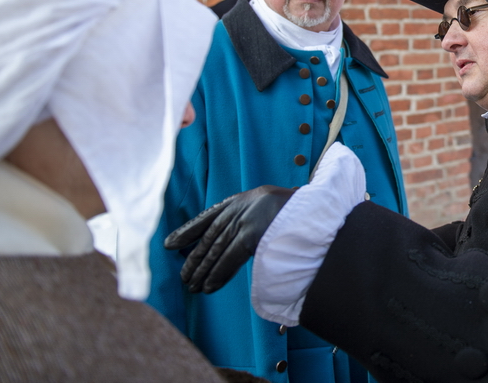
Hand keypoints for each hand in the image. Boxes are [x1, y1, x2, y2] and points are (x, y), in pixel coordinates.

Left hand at [164, 185, 295, 293]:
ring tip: (192, 286)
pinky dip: (218, 275)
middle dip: (194, 258)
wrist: (317, 207)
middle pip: (210, 238)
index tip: (170, 243)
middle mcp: (240, 209)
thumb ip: (252, 217)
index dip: (187, 230)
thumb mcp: (269, 206)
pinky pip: (230, 259)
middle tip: (183, 276)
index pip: (208, 216)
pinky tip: (209, 287)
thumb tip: (238, 237)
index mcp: (242, 200)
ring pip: (216, 250)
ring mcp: (246, 221)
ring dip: (203, 270)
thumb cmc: (297, 211)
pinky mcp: (252, 235)